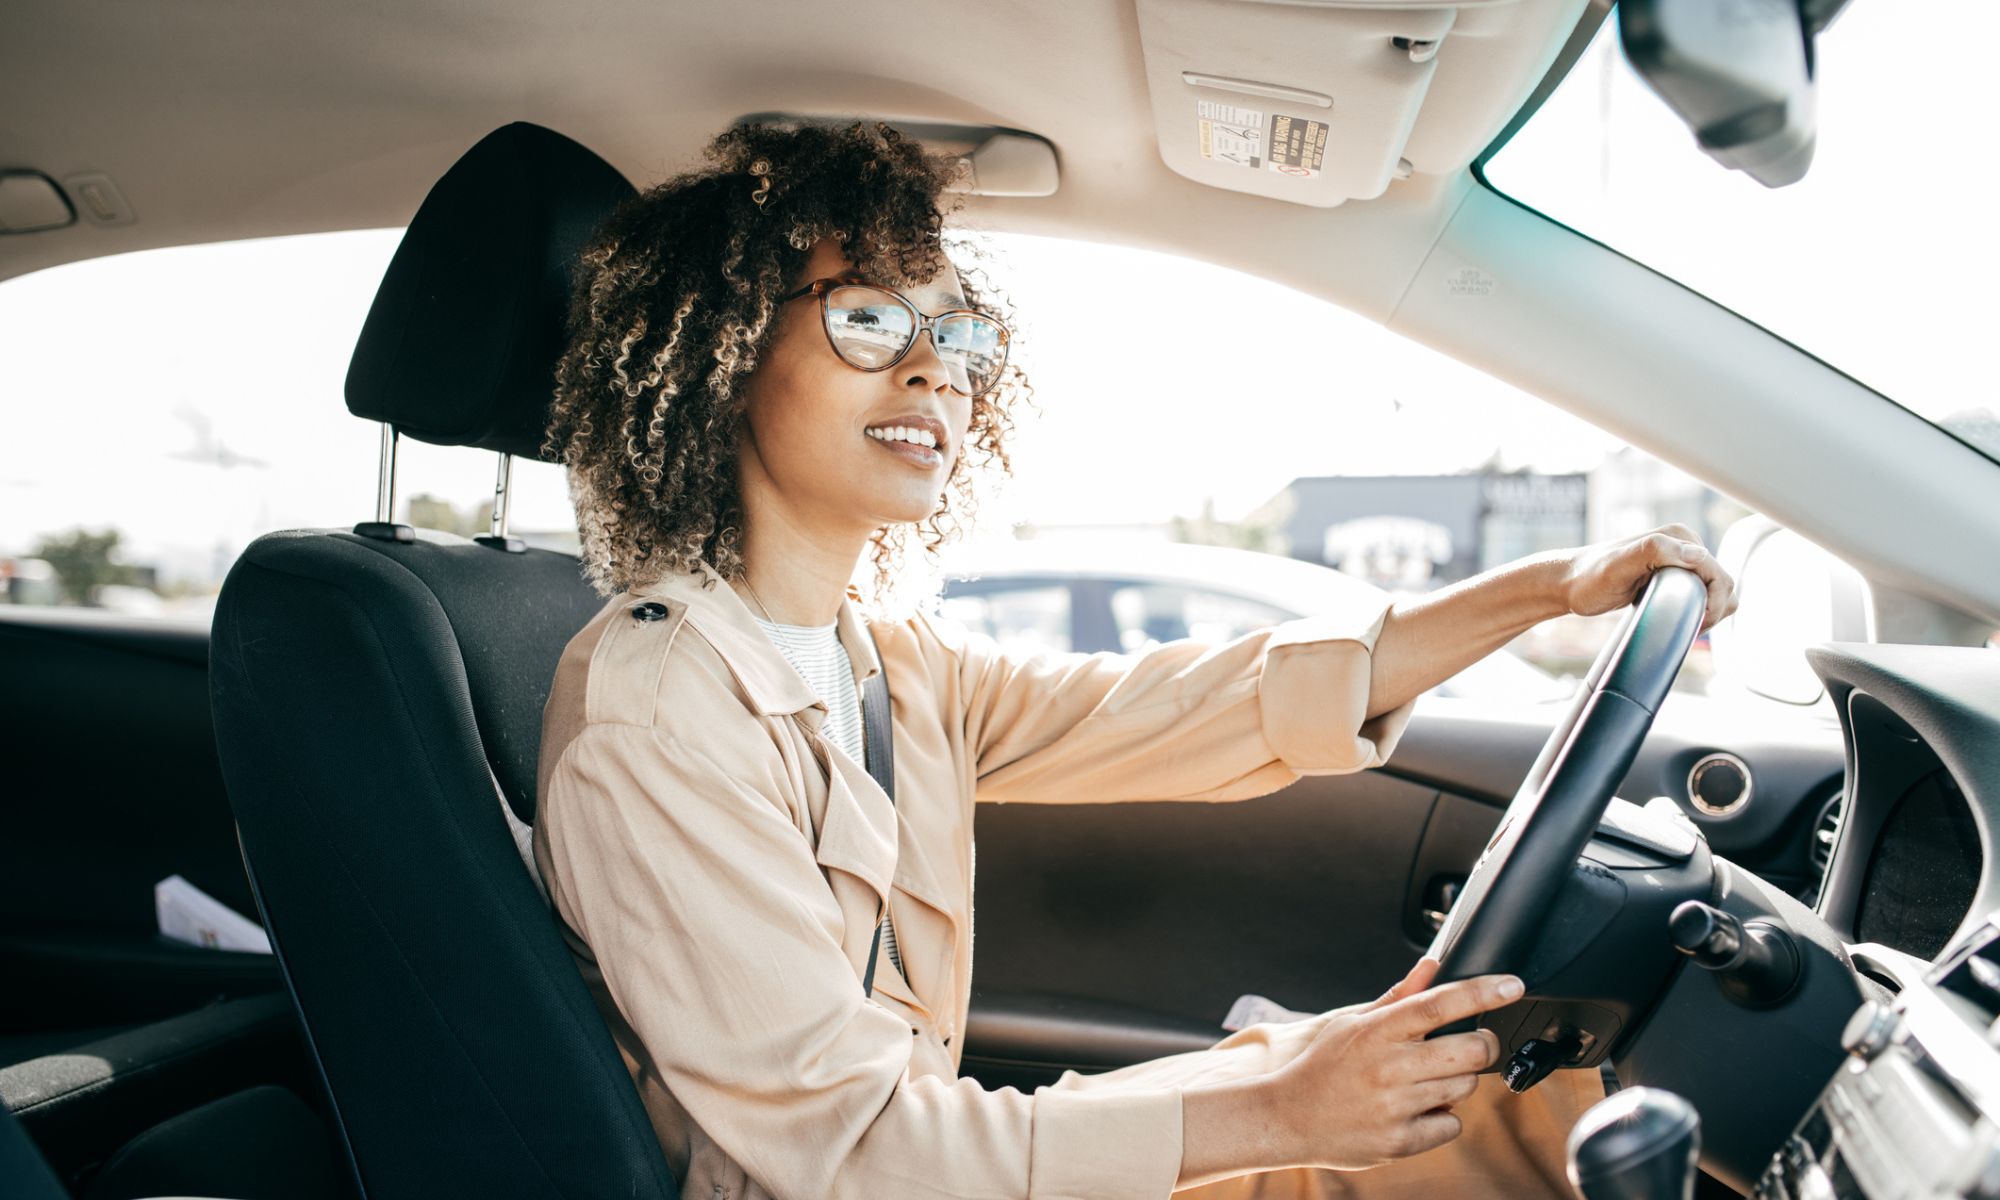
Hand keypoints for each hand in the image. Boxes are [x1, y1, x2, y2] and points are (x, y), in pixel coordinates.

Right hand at [1269, 957, 1519, 1169]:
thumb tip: (1431, 966)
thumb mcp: (1351, 1023)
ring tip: (1424, 1082)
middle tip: (1471, 1046)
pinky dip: (1442, 1116)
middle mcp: (1388, 1067)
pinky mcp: (1400, 1141)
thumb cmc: (1322, 1067)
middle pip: (1471, 1050)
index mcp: (1377, 1031)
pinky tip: (1415, 1110)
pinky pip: (1451, 1124)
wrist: (1287, 1118)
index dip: (1482, 992)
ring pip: (1465, 1088)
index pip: (1439, 1004)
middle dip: (1482, 1045)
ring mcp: (1395, 1107)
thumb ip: (1397, 997)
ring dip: (1457, 1082)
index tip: (1512, 985)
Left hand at [1558, 522, 1739, 631]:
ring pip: (1716, 591)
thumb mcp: (1619, 565)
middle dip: (1715, 608)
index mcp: (1679, 536)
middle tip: (1689, 628)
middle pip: (1723, 582)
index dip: (1714, 602)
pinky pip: (1702, 595)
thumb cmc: (1590, 577)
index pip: (1717, 572)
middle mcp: (1683, 545)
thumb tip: (1698, 553)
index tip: (1695, 623)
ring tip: (1685, 626)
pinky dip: (1702, 610)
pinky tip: (1682, 622)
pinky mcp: (1673, 577)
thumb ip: (1655, 551)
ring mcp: (1679, 561)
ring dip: (1712, 611)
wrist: (1570, 584)